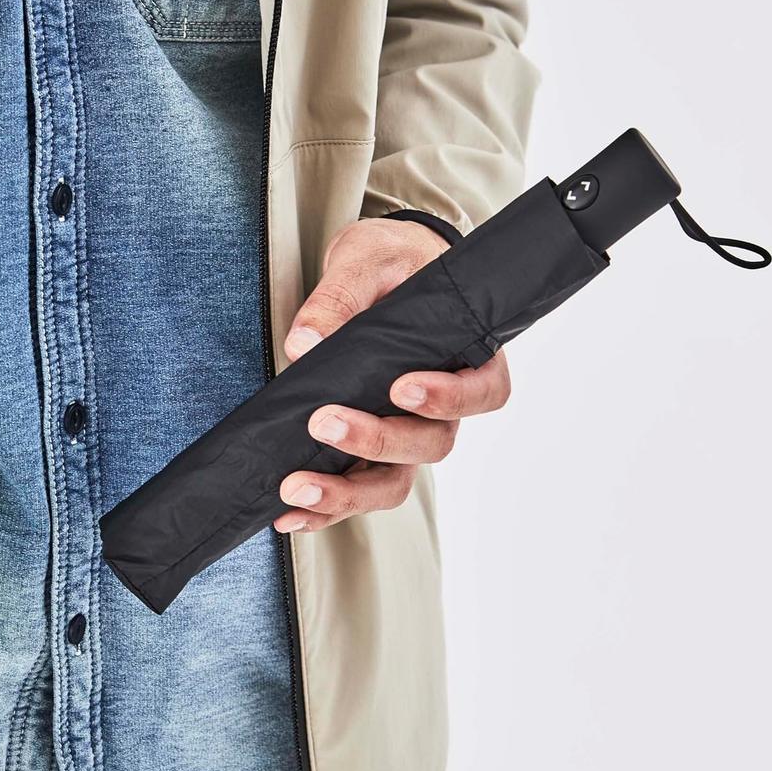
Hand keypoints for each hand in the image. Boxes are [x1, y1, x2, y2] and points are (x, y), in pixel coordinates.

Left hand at [273, 216, 510, 533]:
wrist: (378, 272)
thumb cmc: (390, 261)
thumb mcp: (367, 258)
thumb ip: (342, 295)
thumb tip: (305, 342)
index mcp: (466, 353)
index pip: (483, 391)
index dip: (449, 399)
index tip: (401, 388)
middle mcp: (443, 403)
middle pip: (430, 444)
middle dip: (376, 441)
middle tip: (324, 421)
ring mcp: (406, 431)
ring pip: (394, 481)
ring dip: (347, 492)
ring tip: (295, 488)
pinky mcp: (369, 448)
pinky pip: (357, 488)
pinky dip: (325, 507)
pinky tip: (288, 512)